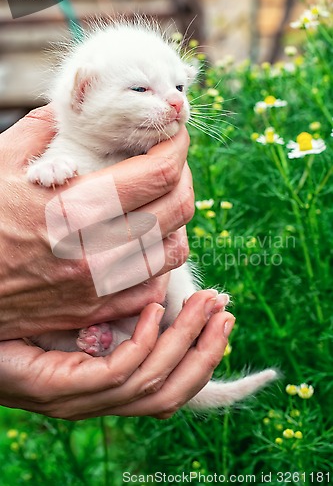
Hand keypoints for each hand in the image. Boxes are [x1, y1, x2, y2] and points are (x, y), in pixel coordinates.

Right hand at [0, 105, 193, 339]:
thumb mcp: (0, 164)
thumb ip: (42, 130)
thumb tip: (75, 108)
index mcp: (72, 207)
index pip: (157, 174)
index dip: (177, 148)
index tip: (174, 136)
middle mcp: (94, 250)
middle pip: (176, 209)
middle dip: (184, 177)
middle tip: (172, 165)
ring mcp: (98, 286)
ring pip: (173, 250)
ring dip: (176, 221)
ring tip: (161, 204)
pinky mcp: (95, 310)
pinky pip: (152, 288)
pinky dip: (159, 263)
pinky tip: (145, 245)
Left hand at [0, 291, 234, 418]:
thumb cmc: (27, 329)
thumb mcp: (84, 322)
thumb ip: (118, 318)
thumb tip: (157, 293)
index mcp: (108, 392)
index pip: (172, 391)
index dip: (205, 358)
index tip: (224, 319)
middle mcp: (101, 404)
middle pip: (172, 395)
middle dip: (207, 352)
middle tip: (225, 311)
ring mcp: (81, 401)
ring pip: (153, 382)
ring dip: (186, 340)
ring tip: (204, 304)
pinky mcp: (61, 389)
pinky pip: (119, 371)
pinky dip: (144, 340)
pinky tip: (152, 309)